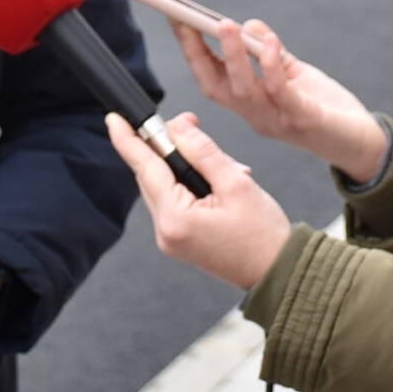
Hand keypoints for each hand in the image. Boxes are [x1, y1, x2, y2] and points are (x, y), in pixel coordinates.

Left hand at [107, 113, 292, 291]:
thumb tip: (179, 127)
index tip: (114, 119)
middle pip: (152, 175)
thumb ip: (203, 152)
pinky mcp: (179, 239)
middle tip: (192, 125)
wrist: (278, 272)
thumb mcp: (236, 183)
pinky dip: (190, 184)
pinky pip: (175, 200)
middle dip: (171, 147)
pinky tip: (217, 182)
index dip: (127, 140)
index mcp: (176, 219)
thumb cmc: (263, 235)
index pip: (145, 168)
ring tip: (223, 167)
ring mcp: (171, 238)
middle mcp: (166, 232)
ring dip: (186, 166)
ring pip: (164, 186)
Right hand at [172, 18, 388, 183]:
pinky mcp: (302, 119)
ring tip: (224, 26)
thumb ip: (270, 53)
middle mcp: (255, 115)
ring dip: (232, 57)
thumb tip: (247, 25)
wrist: (361, 143)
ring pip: (244, 90)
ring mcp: (276, 120)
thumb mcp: (293, 75)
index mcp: (248, 104)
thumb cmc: (324, 109)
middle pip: (216, 86)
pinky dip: (272, 66)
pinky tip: (270, 43)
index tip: (177, 19)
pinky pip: (281, 93)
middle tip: (187, 20)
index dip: (191, 50)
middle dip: (197, 53)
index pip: (210, 76)